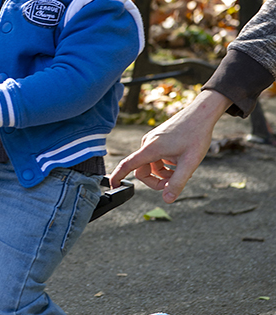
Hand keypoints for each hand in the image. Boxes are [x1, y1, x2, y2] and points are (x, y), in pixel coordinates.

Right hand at [109, 90, 231, 202]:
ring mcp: (153, 140)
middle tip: (174, 184)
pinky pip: (156, 158)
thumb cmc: (196, 135)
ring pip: (151, 165)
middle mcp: (148, 143)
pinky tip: (180, 162)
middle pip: (143, 170)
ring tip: (183, 171)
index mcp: (151, 148)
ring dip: (164, 173)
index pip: (128, 164)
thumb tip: (167, 199)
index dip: (118, 176)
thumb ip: (178, 183)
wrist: (201, 114)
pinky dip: (166, 165)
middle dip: (157, 181)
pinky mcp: (158, 139)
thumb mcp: (190, 163)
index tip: (113, 185)